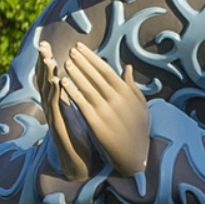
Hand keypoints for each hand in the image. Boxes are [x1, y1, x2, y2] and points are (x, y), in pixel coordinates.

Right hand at [35, 41, 90, 181]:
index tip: (45, 43)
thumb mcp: (79, 111)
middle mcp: (52, 108)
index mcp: (58, 102)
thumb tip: (79, 78)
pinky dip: (55, 93)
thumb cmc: (81, 137)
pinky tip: (57, 81)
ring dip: (47, 75)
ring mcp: (53, 117)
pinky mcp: (58, 127)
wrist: (80, 163)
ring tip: (47, 58)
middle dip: (42, 62)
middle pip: (44, 81)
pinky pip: (55, 107)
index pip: (50, 76)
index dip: (46, 60)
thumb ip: (76, 95)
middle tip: (41, 44)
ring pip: (47, 92)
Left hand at [61, 44, 148, 176]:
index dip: (92, 58)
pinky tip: (63, 82)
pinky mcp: (96, 123)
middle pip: (95, 76)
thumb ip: (132, 86)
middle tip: (71, 50)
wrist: (135, 156)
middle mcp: (116, 99)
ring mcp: (106, 111)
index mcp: (127, 93)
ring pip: (87, 87)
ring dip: (76, 74)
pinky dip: (72, 91)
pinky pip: (82, 103)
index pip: (106, 70)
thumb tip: (128, 67)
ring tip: (65, 62)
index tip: (81, 48)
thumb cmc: (138, 130)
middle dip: (82, 62)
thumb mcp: (141, 105)